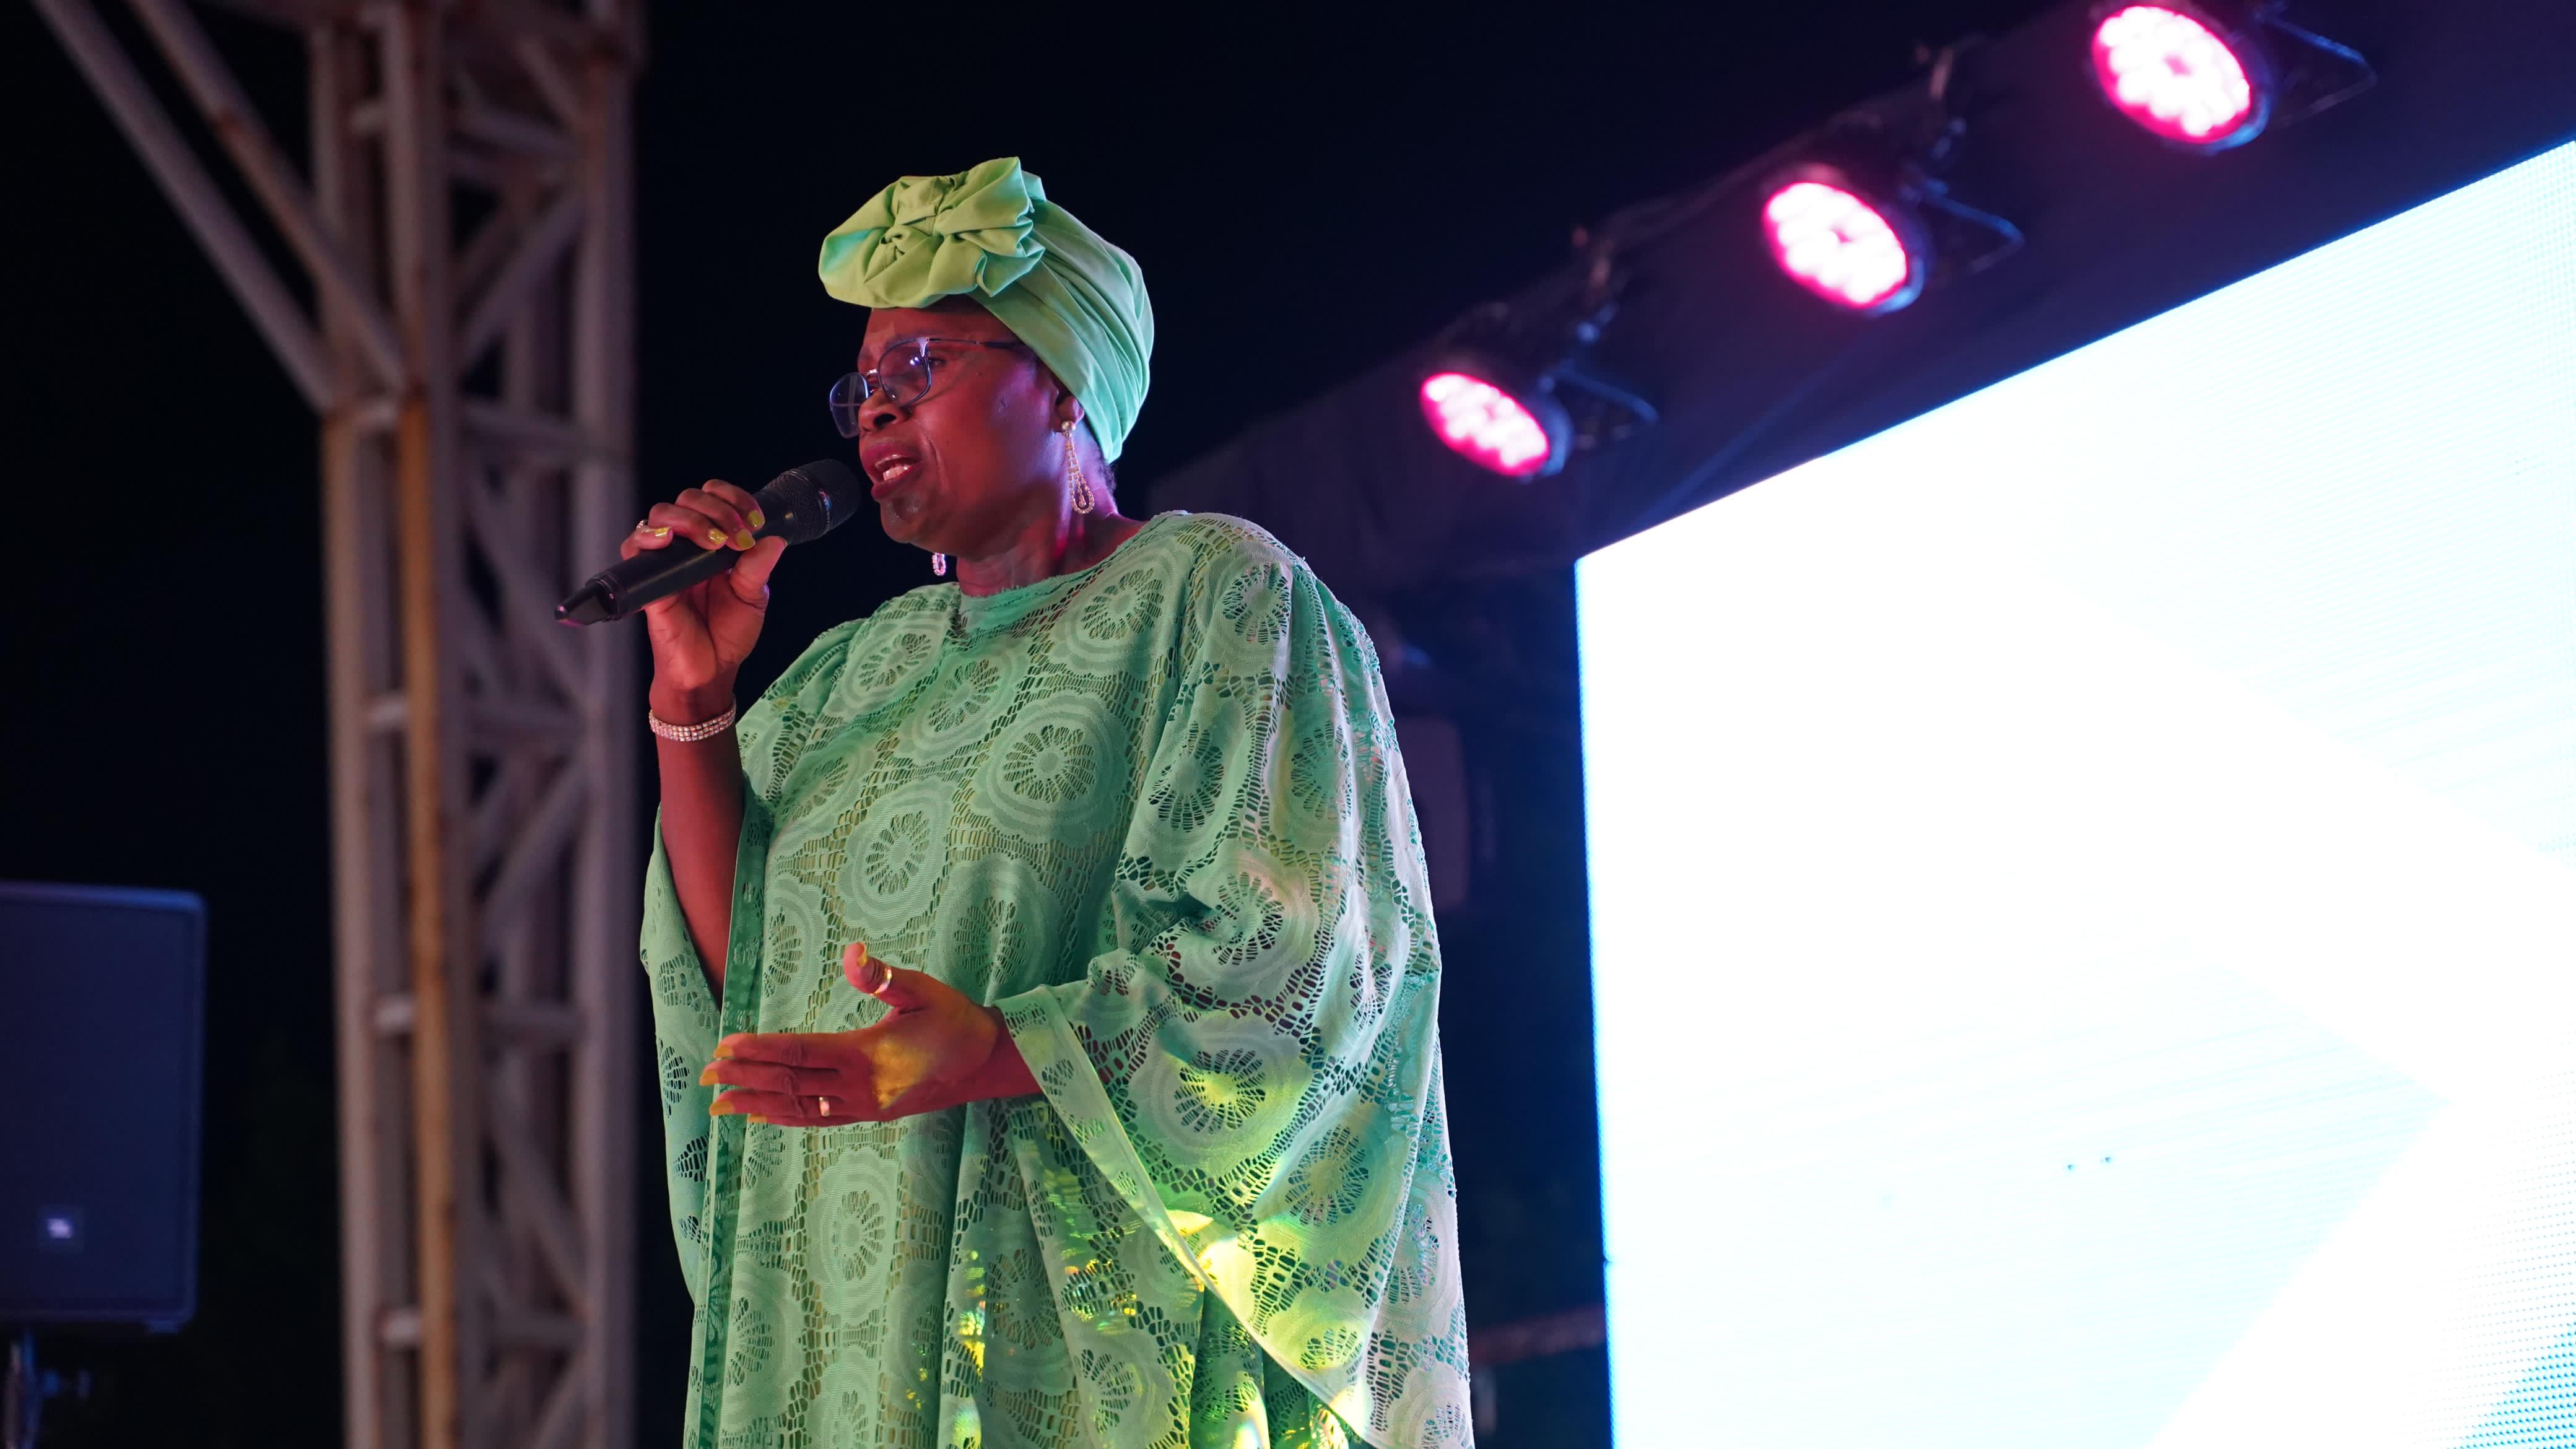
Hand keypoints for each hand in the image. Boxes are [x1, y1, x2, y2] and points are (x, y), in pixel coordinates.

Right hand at [621, 480, 787, 713]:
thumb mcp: (752, 599)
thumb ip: (758, 568)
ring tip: (714, 543)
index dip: (733, 498)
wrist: (709, 671)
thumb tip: (774, 538)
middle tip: (738, 537)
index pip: (714, 498)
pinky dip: (648, 536)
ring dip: (691, 520)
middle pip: (688, 499)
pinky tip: (667, 541)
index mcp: (714, 542)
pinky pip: (634, 547)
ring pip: (662, 514)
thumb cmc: (728, 635)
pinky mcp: (646, 580)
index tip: (755, 520)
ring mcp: (665, 560)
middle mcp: (687, 545)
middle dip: (718, 510)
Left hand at [699, 943, 1038, 1125]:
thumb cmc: (955, 1020)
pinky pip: (817, 1119)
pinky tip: (765, 1115)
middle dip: (745, 1080)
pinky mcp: (869, 1114)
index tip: (725, 1046)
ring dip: (757, 1105)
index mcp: (867, 1056)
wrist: (987, 1064)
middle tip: (706, 1075)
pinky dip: (786, 1117)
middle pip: (790, 1084)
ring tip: (721, 1103)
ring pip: (799, 1108)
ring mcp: (863, 1107)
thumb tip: (852, 952)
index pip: (800, 1054)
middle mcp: (860, 1089)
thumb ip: (884, 975)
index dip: (759, 1051)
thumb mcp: (923, 990)